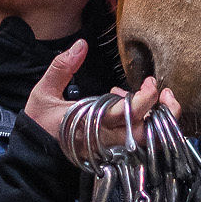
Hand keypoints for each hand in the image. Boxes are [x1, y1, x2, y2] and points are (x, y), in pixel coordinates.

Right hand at [23, 53, 178, 146]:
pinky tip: (133, 109)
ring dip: (159, 119)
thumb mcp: (44, 93)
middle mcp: (107, 140)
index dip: (146, 97)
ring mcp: (113, 149)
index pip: (129, 114)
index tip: (149, 82)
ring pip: (149, 141)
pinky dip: (146, 125)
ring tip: (153, 99)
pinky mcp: (114, 153)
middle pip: (150, 133)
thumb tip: (81, 44)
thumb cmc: (39, 125)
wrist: (33, 157)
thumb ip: (62, 68)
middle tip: (165, 93)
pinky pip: (140, 142)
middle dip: (167, 112)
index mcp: (92, 124)